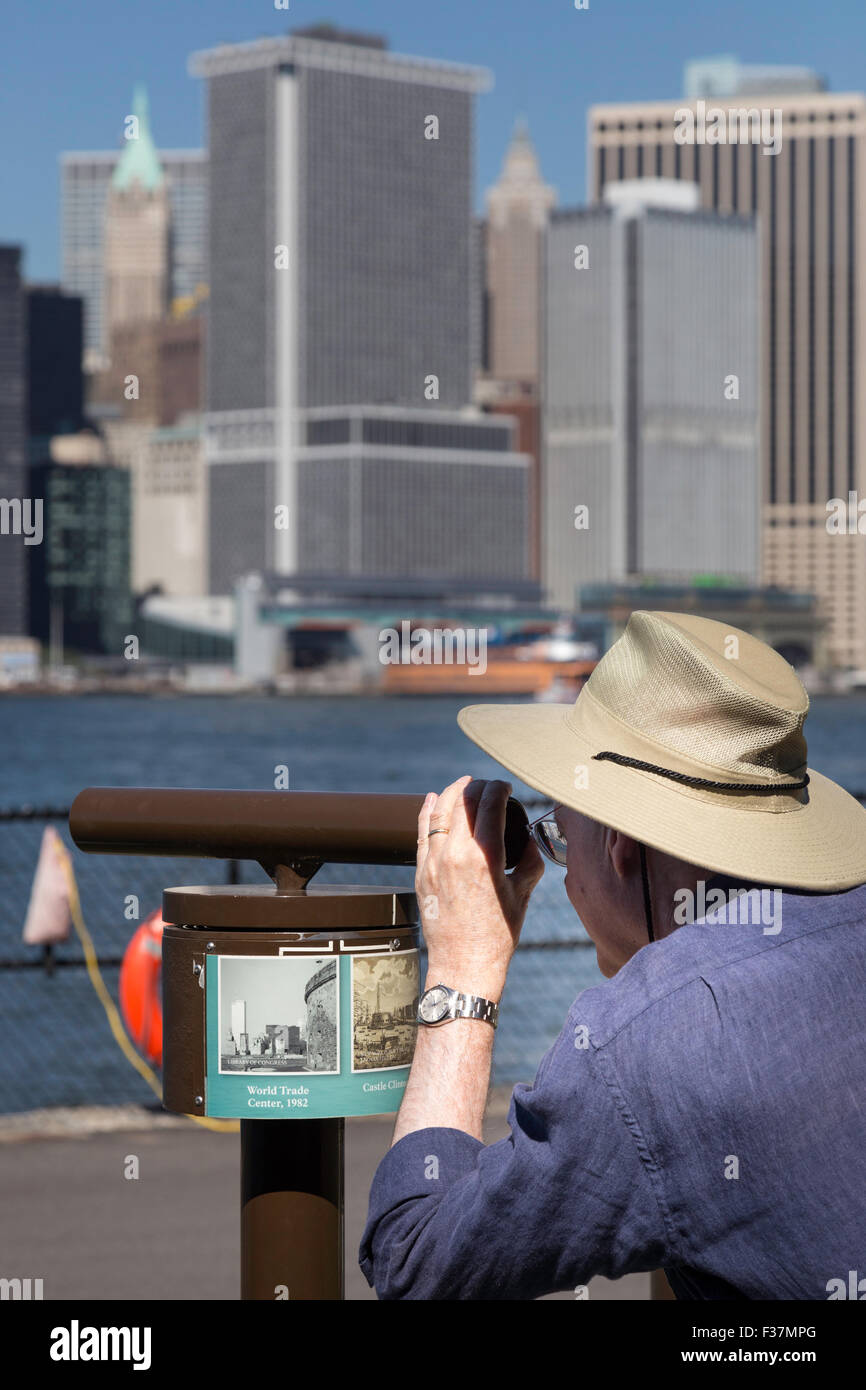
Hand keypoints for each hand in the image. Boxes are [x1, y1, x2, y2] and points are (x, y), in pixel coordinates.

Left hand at [415, 775, 543, 999]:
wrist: (464, 964)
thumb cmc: (497, 935)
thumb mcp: (522, 895)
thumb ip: (529, 861)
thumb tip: (529, 840)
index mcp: (484, 858)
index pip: (490, 805)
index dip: (500, 788)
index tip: (506, 786)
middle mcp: (455, 855)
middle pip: (464, 802)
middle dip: (478, 787)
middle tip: (488, 786)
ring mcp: (433, 863)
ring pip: (440, 812)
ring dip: (453, 793)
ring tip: (464, 785)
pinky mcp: (420, 873)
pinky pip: (421, 833)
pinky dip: (427, 811)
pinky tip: (432, 799)